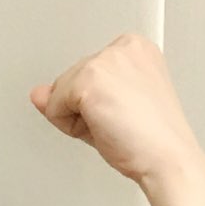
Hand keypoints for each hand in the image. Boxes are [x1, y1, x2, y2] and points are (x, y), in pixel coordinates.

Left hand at [30, 34, 203, 186]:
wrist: (167, 158)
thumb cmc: (150, 140)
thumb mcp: (107, 108)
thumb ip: (69, 95)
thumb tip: (37, 93)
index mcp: (135, 49)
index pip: (86, 74)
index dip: (96, 103)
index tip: (126, 113)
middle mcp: (121, 47)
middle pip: (70, 80)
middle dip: (84, 109)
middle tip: (120, 123)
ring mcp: (104, 60)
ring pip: (59, 93)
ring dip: (77, 118)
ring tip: (115, 125)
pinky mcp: (89, 80)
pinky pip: (53, 107)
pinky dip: (69, 126)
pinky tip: (104, 127)